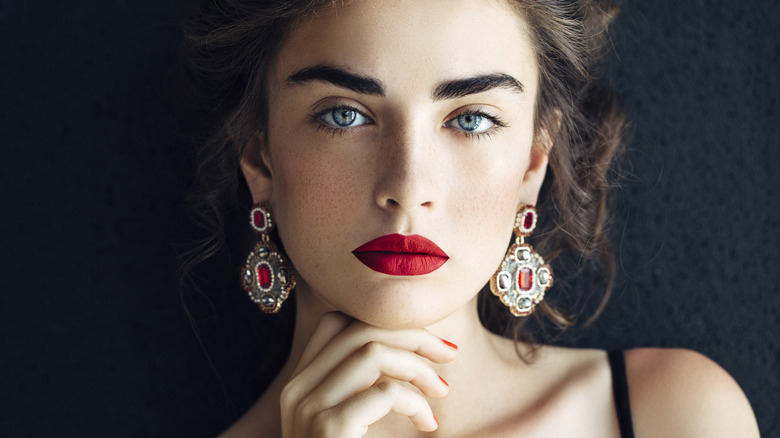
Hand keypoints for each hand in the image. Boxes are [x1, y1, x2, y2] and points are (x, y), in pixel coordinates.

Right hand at [280, 312, 456, 436]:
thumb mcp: (347, 426)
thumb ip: (362, 390)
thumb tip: (411, 354)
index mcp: (300, 386)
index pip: (335, 324)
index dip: (385, 323)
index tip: (424, 342)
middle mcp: (297, 391)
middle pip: (358, 330)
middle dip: (412, 335)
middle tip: (449, 354)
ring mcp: (309, 409)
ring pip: (372, 351)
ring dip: (418, 367)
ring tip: (440, 392)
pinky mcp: (330, 428)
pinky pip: (384, 392)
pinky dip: (416, 401)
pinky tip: (428, 424)